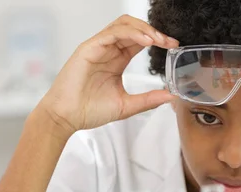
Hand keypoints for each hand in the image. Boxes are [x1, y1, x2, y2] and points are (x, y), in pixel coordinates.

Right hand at [38, 15, 178, 136]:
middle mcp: (108, 50)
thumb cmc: (88, 111)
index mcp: (116, 61)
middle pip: (134, 28)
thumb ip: (148, 99)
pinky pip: (112, 33)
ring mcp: (98, 47)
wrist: (66, 117)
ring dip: (144, 29)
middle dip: (154, 32)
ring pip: (124, 25)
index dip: (158, 40)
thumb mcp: (127, 106)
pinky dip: (131, 33)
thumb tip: (171, 96)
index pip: (139, 41)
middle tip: (169, 41)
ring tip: (158, 39)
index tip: (173, 46)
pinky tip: (145, 41)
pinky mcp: (89, 48)